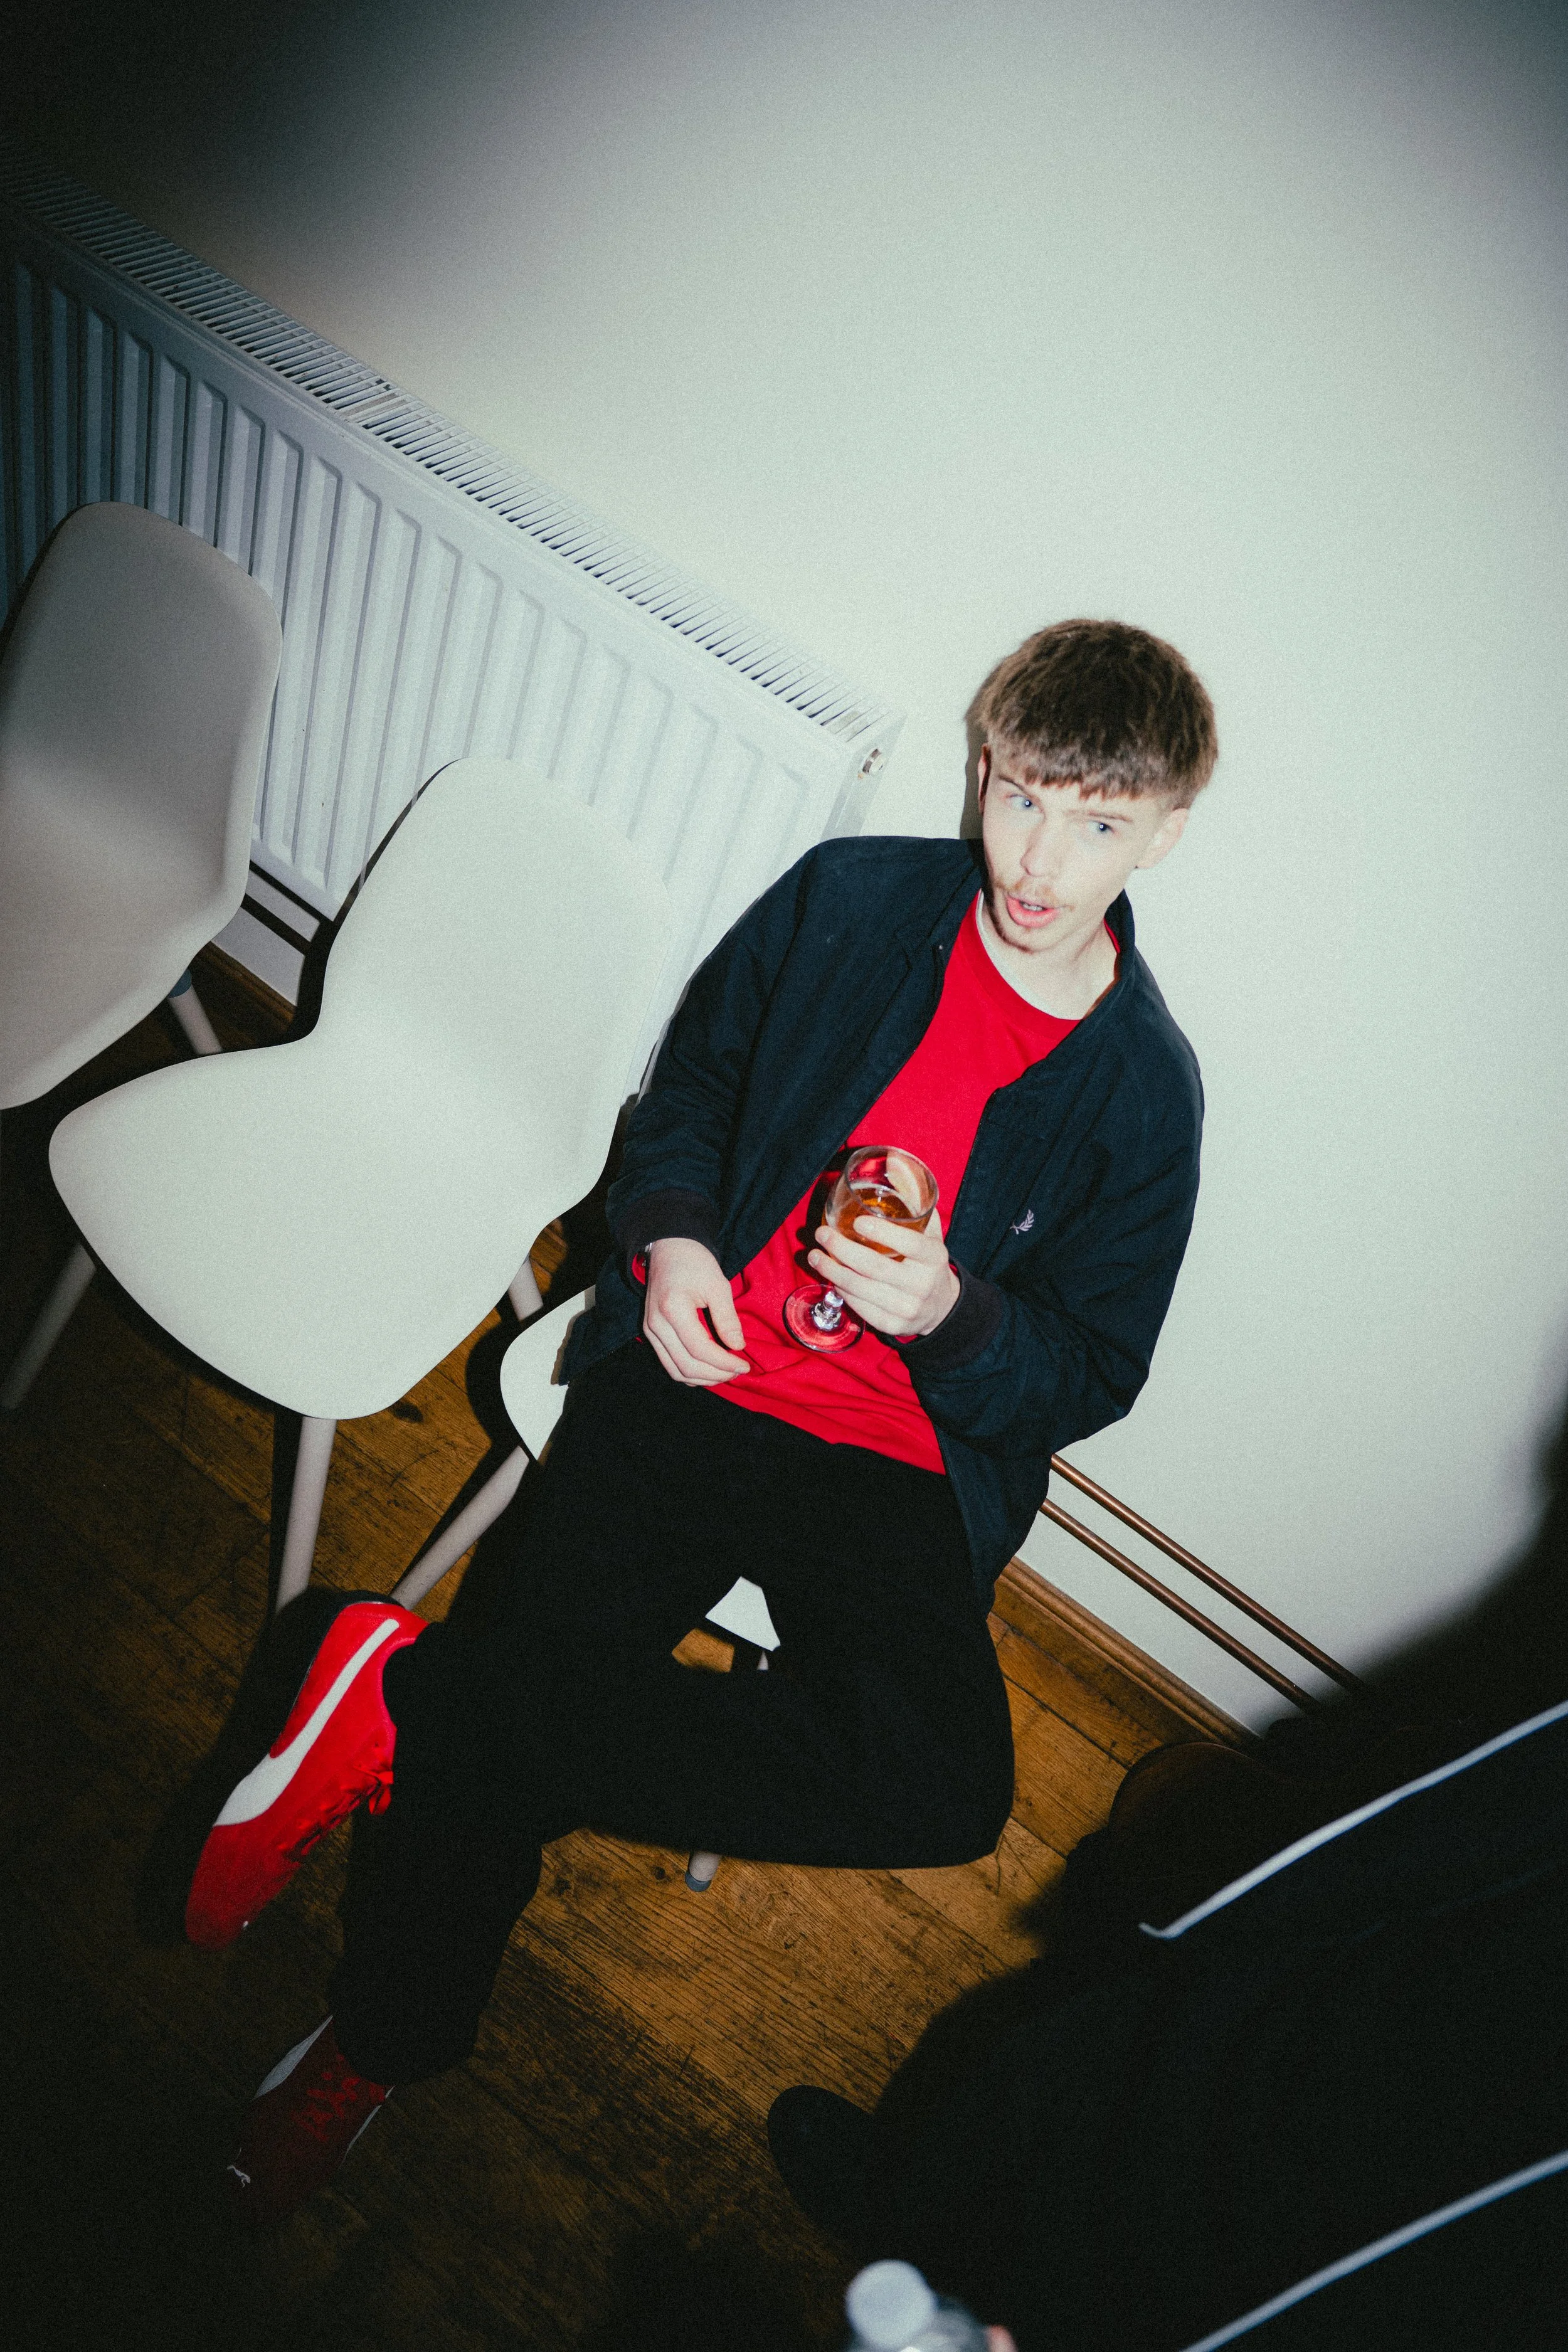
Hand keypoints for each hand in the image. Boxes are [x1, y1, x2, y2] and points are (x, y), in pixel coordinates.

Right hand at [642, 1237, 749, 1385]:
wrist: (669, 1249)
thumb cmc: (695, 1263)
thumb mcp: (718, 1285)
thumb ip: (727, 1318)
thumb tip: (737, 1347)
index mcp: (672, 1310)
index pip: (700, 1350)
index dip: (724, 1363)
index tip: (744, 1364)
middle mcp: (656, 1325)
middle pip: (686, 1366)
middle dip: (716, 1375)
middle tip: (738, 1371)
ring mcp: (650, 1331)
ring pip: (675, 1371)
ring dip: (703, 1378)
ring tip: (726, 1373)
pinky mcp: (651, 1333)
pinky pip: (669, 1363)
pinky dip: (689, 1372)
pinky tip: (709, 1369)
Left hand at [808, 1206, 959, 1339]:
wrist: (941, 1307)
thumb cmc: (927, 1263)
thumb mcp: (930, 1235)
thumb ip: (914, 1205)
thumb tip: (893, 1163)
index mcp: (934, 1258)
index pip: (909, 1244)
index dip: (882, 1233)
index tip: (857, 1222)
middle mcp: (922, 1284)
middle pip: (874, 1267)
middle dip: (841, 1249)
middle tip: (822, 1234)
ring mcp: (907, 1308)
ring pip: (860, 1289)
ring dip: (831, 1271)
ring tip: (814, 1255)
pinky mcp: (891, 1325)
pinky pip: (859, 1307)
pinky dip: (840, 1290)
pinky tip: (830, 1276)